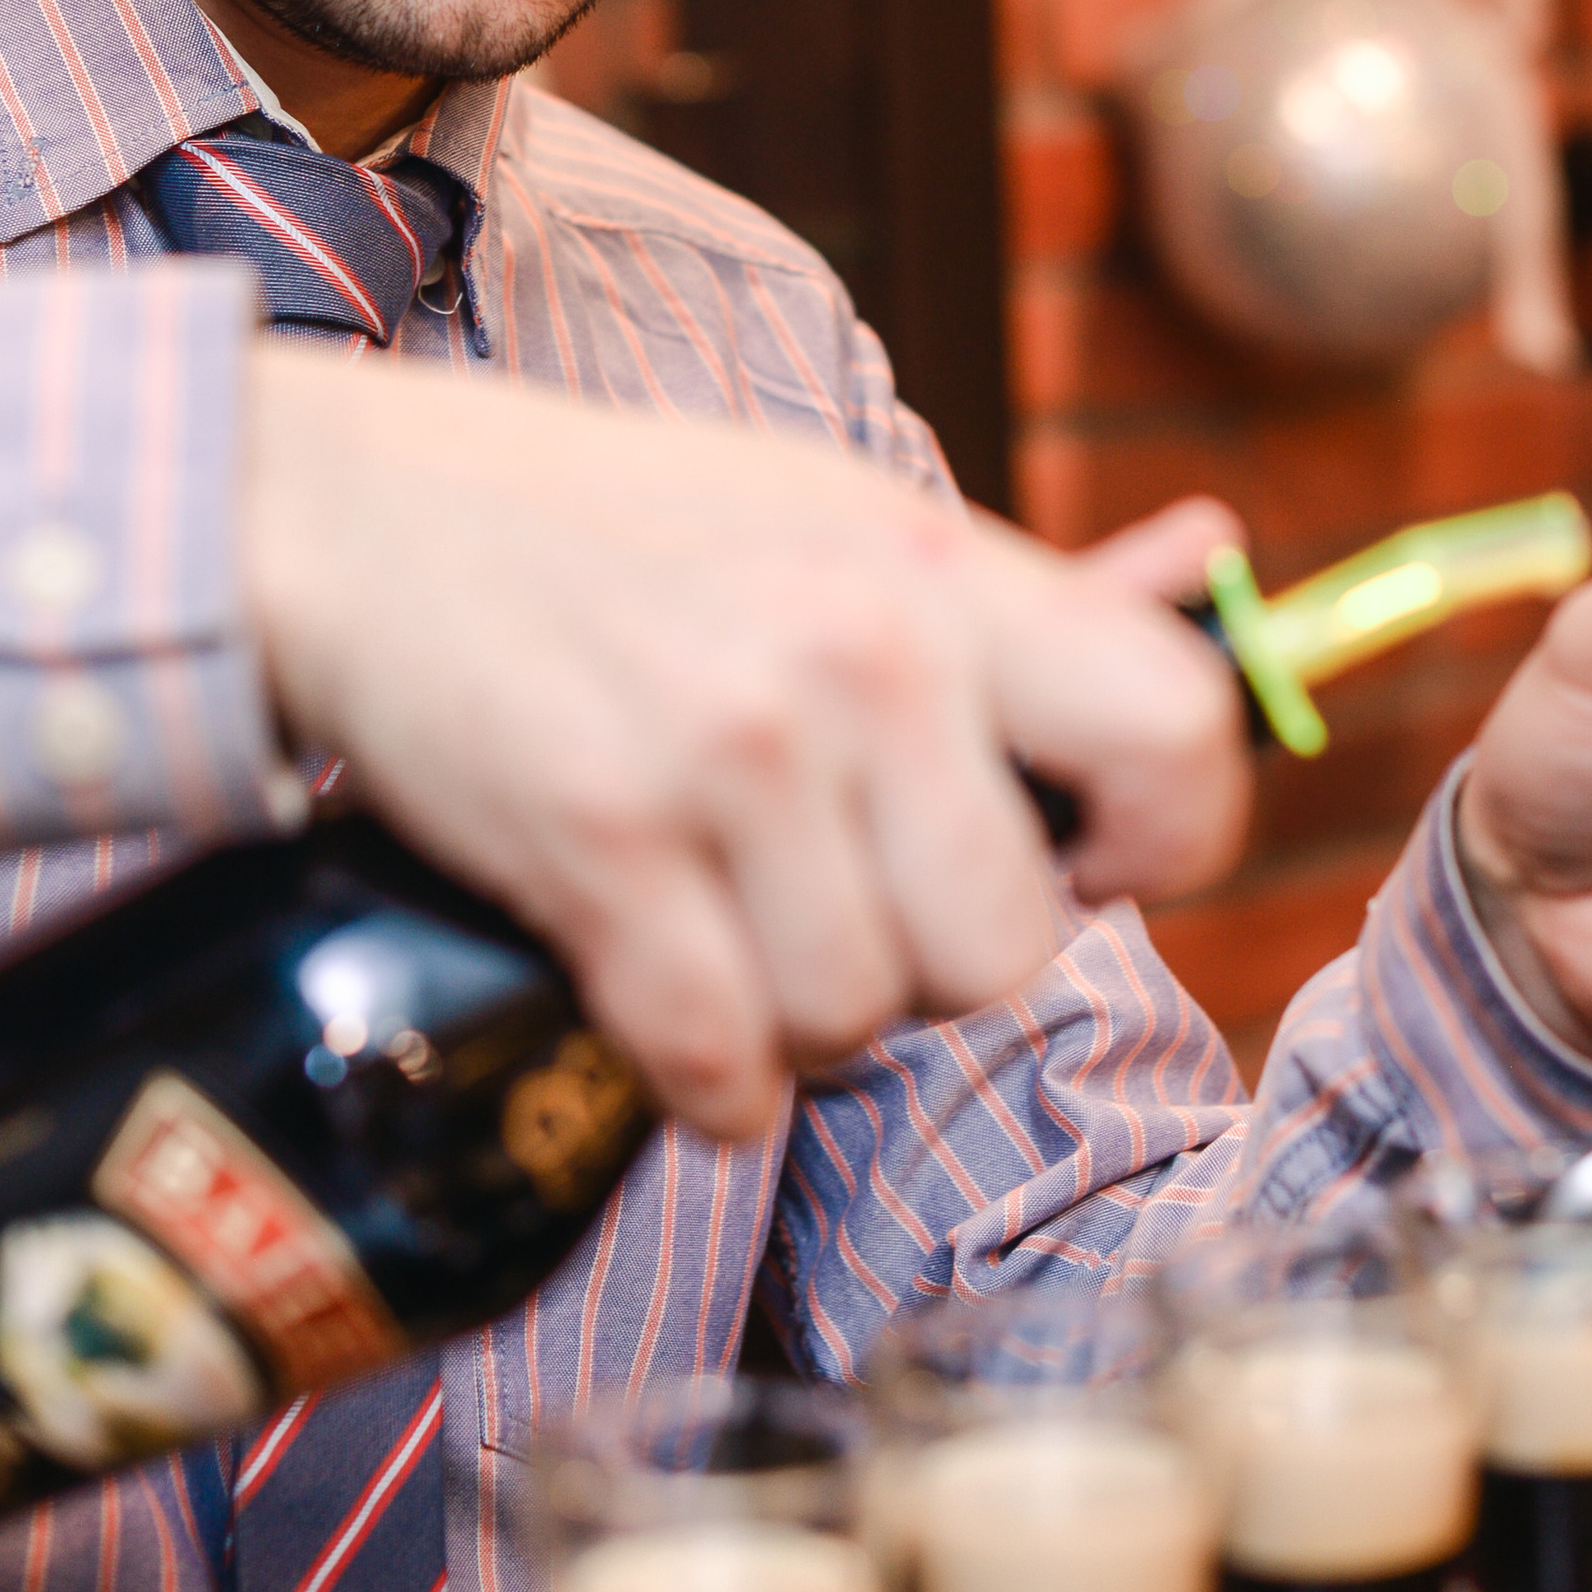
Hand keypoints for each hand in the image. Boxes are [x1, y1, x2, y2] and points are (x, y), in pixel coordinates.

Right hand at [240, 350, 1242, 1139]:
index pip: (1179, 727)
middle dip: (929, 966)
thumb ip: (1012, 593)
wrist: (370, 517)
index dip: (1163, 836)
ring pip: (859, 1023)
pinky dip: (700, 1075)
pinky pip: (721, 1065)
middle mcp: (862, 654)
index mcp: (940, 566)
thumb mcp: (833, 516)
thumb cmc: (622, 533)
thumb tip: (1221, 558)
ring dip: (796, 1017)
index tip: (1076, 857)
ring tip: (726, 920)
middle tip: (845, 900)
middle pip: (1009, 949)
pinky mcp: (603, 843)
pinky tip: (660, 988)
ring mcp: (731, 752)